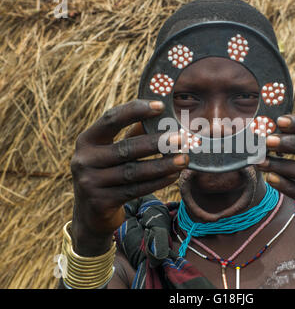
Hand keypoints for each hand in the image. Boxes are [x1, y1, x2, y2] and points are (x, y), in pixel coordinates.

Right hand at [70, 99, 187, 255]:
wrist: (90, 214)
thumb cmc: (108, 172)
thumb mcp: (112, 152)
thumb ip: (132, 134)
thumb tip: (161, 115)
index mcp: (86, 140)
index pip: (111, 119)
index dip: (135, 110)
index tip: (160, 106)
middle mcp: (83, 160)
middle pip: (126, 148)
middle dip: (157, 143)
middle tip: (182, 138)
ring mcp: (90, 183)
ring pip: (133, 172)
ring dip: (163, 165)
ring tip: (184, 159)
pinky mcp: (101, 202)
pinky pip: (135, 190)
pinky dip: (157, 182)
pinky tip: (173, 176)